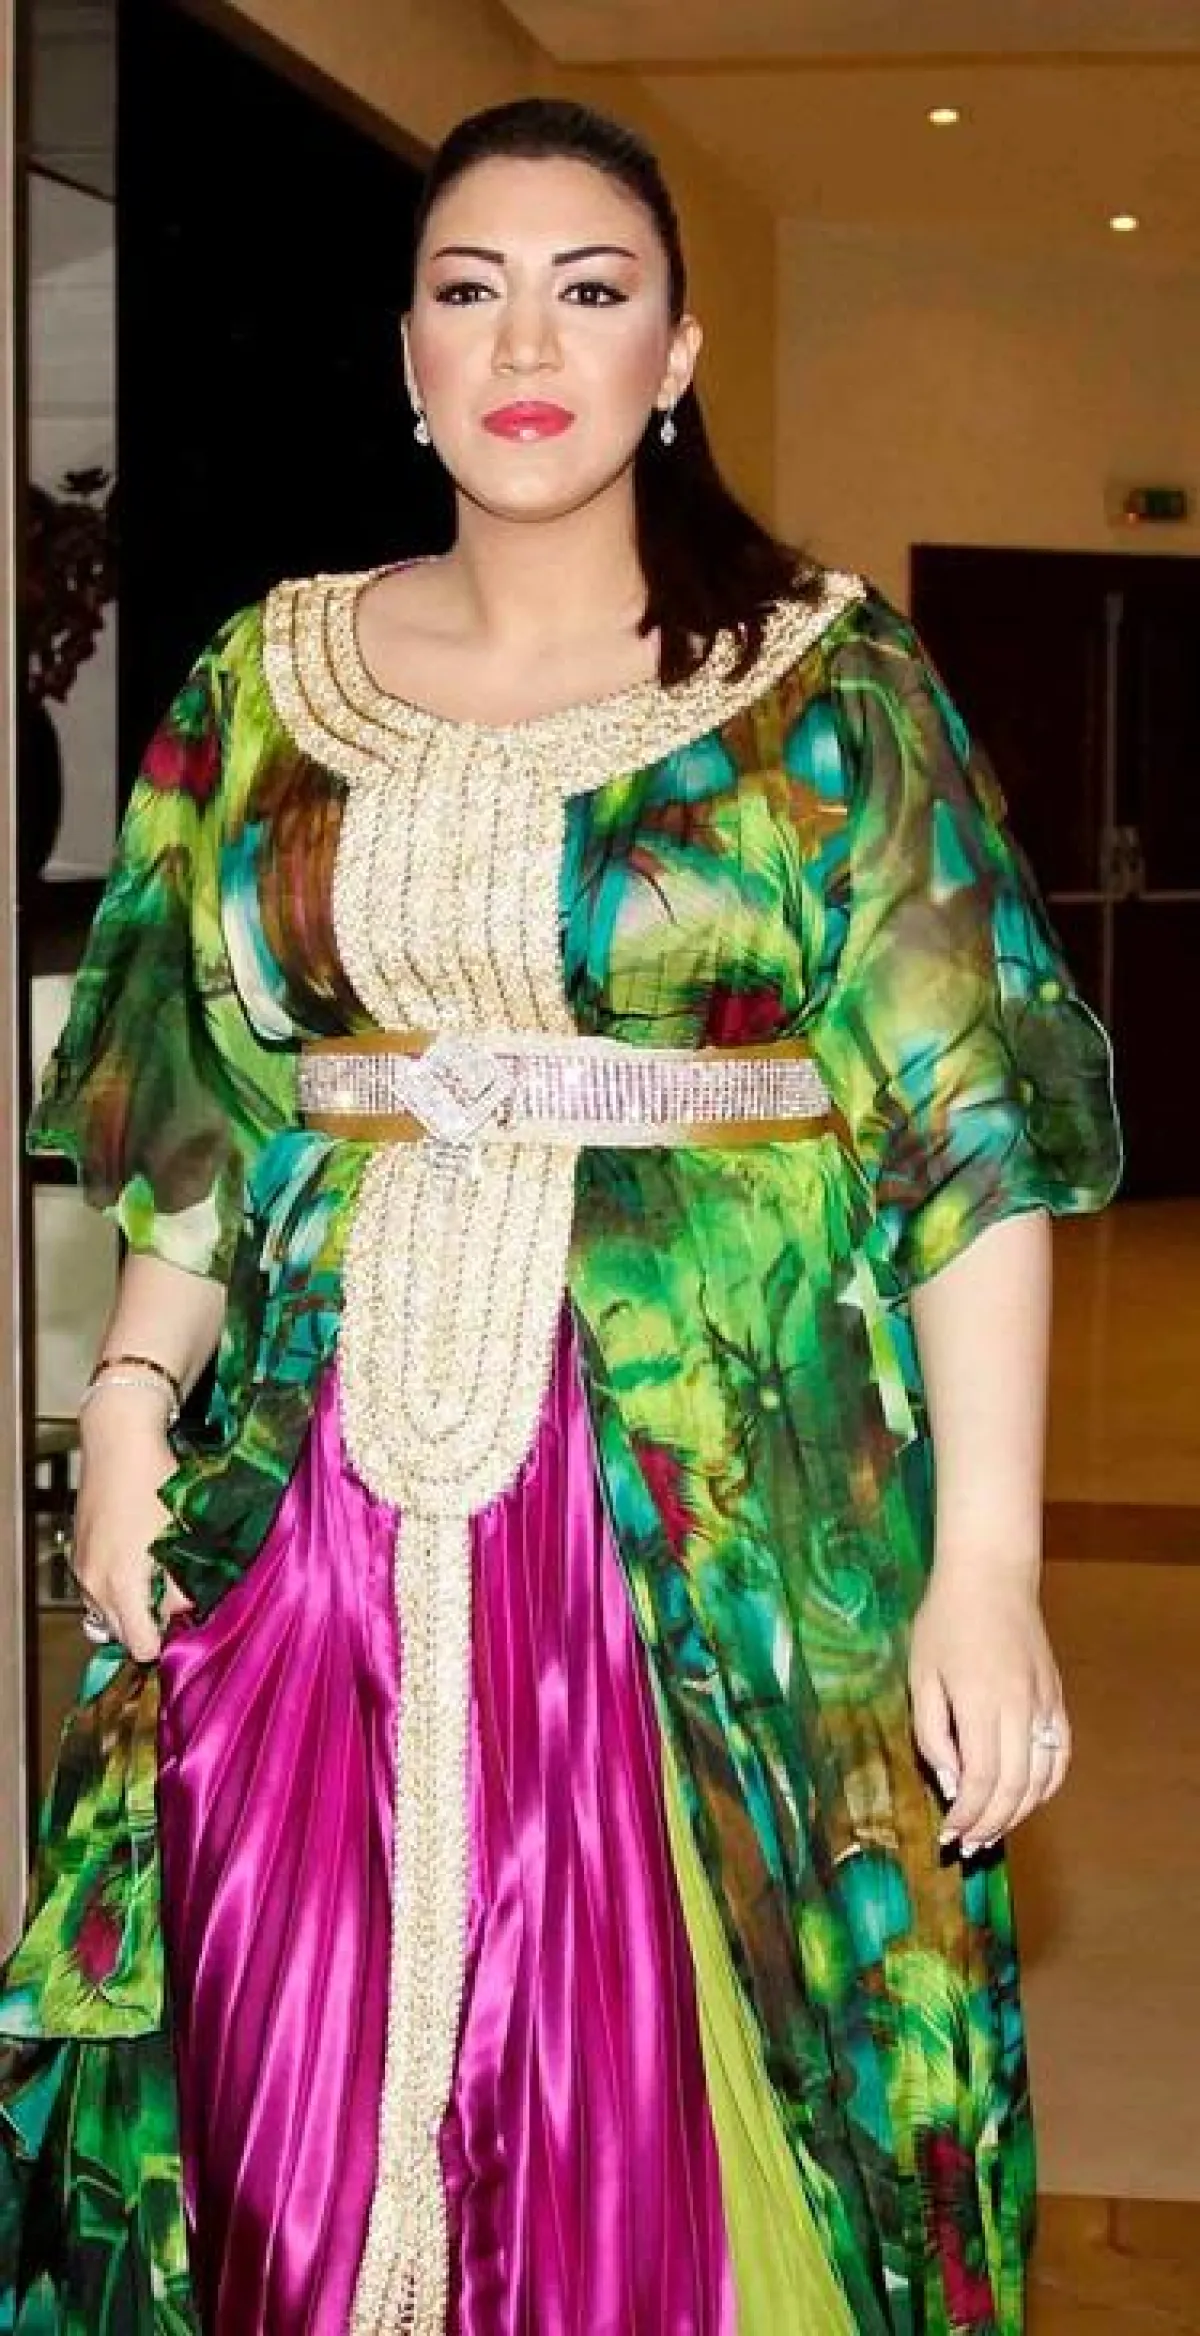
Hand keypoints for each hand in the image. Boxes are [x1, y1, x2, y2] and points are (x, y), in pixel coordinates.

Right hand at [73, 1407, 194, 1663]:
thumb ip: (183, 1583)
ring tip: (160, 1574)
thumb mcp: (180, 1533)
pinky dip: (119, 1587)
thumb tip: (187, 1610)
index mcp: (121, 1583)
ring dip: (134, 1606)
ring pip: (108, 1613)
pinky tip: (140, 1558)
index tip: (188, 1621)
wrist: (120, 1438)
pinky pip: (98, 1590)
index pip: (142, 1645)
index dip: (168, 1638)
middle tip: (177, 1596)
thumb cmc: (155, 1479)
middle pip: (123, 1634)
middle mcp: (94, 1583)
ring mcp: (83, 1568)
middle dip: (151, 1623)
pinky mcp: (80, 1553)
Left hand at [908, 1565, 1069, 1854]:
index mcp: (981, 1704)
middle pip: (1014, 1787)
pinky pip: (1060, 1753)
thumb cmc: (945, 1622)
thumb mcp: (921, 1675)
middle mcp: (1020, 1708)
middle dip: (991, 1824)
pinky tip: (1027, 1799)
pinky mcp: (1056, 1697)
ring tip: (993, 1831)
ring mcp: (1044, 1703)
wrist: (991, 1576)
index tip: (948, 1834)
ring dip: (1019, 1812)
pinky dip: (1046, 1785)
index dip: (966, 1816)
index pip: (981, 1780)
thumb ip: (933, 1734)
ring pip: (1042, 1777)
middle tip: (969, 1845)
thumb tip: (953, 1783)